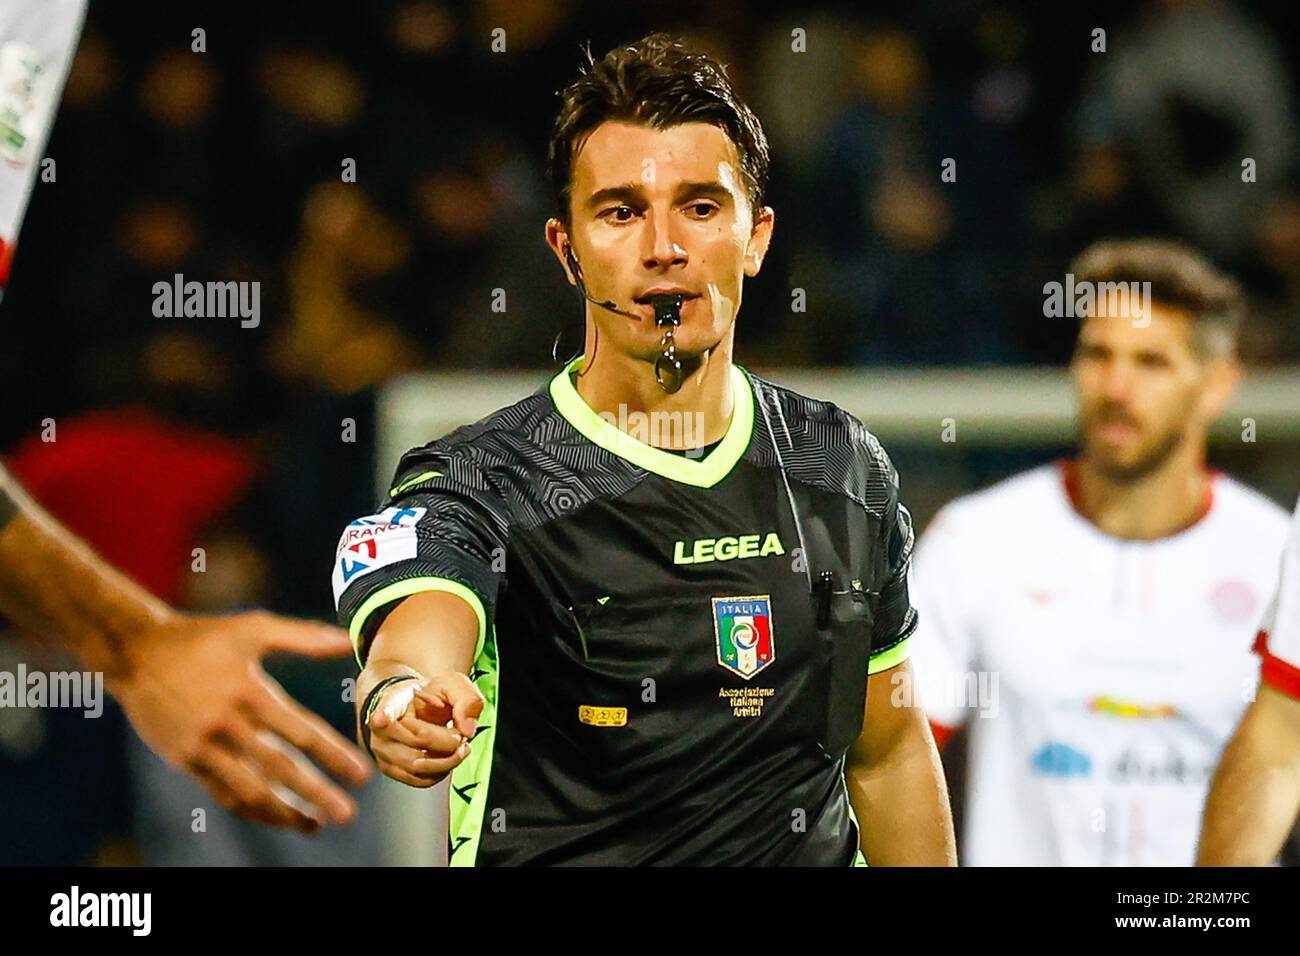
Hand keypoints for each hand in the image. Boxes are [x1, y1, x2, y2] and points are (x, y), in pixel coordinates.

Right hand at [110, 610, 371, 831]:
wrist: (137, 653)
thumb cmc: (203, 637)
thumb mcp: (253, 627)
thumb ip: (304, 637)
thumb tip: (350, 642)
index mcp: (249, 693)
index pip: (300, 731)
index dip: (332, 755)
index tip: (361, 775)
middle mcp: (227, 724)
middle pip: (279, 767)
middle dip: (315, 793)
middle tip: (346, 814)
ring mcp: (203, 746)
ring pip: (249, 789)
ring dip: (283, 812)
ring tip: (314, 825)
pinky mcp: (186, 760)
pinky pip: (222, 792)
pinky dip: (251, 808)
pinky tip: (276, 816)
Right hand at [367, 672, 482, 787]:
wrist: (413, 707)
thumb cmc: (430, 696)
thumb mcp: (452, 685)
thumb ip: (466, 699)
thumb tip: (466, 729)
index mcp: (395, 700)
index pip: (387, 707)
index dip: (384, 713)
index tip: (381, 718)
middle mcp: (382, 727)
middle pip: (417, 741)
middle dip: (448, 743)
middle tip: (462, 736)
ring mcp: (382, 750)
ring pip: (417, 766)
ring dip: (446, 761)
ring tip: (459, 748)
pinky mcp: (390, 768)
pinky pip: (418, 779)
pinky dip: (439, 773)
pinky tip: (447, 759)